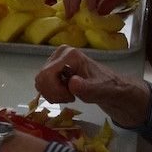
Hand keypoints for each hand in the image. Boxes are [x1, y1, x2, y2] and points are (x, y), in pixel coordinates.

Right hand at [35, 46, 151, 126]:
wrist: (110, 86)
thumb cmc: (105, 87)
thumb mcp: (98, 91)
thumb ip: (85, 88)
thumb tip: (72, 83)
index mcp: (69, 55)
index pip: (45, 75)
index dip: (54, 91)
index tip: (70, 97)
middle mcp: (60, 53)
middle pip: (40, 79)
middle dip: (53, 93)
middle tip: (69, 97)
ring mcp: (56, 59)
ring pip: (40, 82)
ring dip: (53, 93)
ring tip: (69, 95)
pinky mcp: (54, 66)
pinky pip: (43, 82)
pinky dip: (52, 92)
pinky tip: (66, 92)